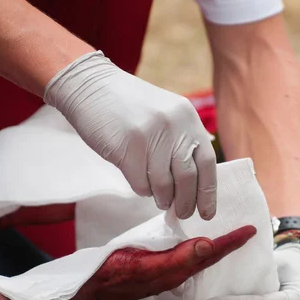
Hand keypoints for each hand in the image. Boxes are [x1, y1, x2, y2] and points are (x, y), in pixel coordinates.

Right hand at [43, 51, 216, 219]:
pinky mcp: (126, 148)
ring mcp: (150, 136)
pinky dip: (142, 189)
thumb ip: (183, 139)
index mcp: (187, 117)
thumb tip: (197, 183)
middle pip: (187, 178)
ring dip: (162, 197)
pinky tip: (139, 182)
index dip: (208, 192)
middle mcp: (173, 126)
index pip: (207, 162)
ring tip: (159, 198)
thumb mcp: (167, 113)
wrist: (91, 86)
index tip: (206, 212)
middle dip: (185, 202)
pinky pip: (140, 183)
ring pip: (163, 185)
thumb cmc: (129, 106)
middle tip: (181, 212)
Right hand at [53, 226, 256, 299]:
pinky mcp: (156, 268)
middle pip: (209, 257)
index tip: (252, 229)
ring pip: (198, 258)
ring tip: (229, 234)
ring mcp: (166, 271)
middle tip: (246, 230)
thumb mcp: (144, 262)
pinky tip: (195, 241)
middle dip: (229, 244)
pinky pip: (184, 257)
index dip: (232, 242)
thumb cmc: (112, 274)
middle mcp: (175, 272)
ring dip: (216, 246)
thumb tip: (208, 246)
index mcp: (176, 270)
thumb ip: (177, 257)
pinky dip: (197, 247)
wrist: (89, 287)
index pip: (212, 254)